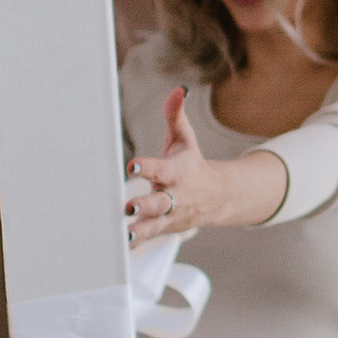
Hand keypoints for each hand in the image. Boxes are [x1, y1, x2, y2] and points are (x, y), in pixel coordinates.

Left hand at [125, 88, 285, 241]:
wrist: (217, 198)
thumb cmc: (191, 164)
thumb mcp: (185, 140)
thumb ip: (176, 116)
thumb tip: (178, 90)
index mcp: (177, 172)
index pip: (161, 168)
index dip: (147, 166)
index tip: (133, 164)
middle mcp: (175, 195)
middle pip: (160, 202)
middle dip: (145, 205)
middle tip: (128, 206)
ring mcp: (171, 215)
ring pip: (156, 224)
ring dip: (141, 229)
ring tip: (126, 231)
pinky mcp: (166, 228)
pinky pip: (151, 237)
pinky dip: (138, 243)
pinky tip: (120, 248)